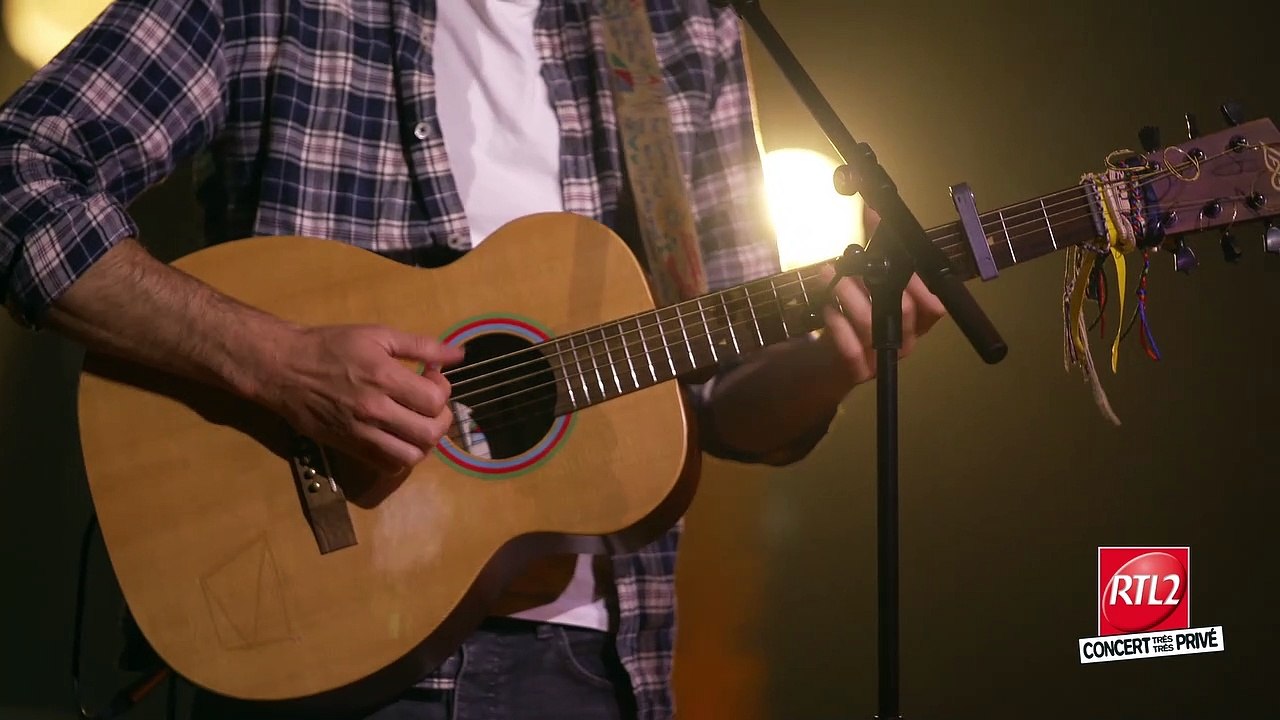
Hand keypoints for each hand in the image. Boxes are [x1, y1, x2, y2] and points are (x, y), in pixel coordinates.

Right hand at [256, 324, 464, 471]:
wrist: (284, 368)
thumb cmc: (331, 346)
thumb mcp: (377, 335)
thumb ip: (420, 345)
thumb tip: (458, 354)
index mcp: (383, 378)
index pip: (433, 401)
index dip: (442, 391)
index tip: (431, 378)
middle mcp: (374, 411)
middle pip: (429, 434)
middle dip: (440, 420)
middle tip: (429, 405)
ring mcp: (361, 434)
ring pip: (411, 456)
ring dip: (423, 442)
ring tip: (416, 424)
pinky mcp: (350, 448)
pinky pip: (388, 466)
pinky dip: (402, 457)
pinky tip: (399, 438)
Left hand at [817, 265, 945, 384]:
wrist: (832, 361)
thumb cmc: (854, 322)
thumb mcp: (870, 296)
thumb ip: (877, 270)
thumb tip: (874, 227)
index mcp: (914, 323)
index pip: (933, 307)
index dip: (921, 285)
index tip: (899, 261)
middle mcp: (904, 341)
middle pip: (904, 310)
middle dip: (879, 281)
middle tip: (855, 264)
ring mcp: (883, 358)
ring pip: (871, 323)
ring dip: (849, 294)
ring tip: (831, 276)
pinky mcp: (860, 371)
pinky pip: (851, 348)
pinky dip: (837, 324)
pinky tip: (829, 309)